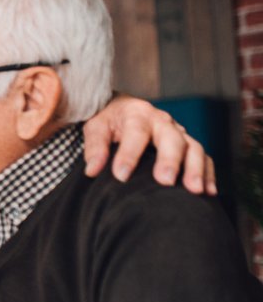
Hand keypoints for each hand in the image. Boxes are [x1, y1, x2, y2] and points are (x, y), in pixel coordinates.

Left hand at [82, 94, 215, 194]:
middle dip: (170, 160)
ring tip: (194, 190)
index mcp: (137, 114)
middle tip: (165, 181)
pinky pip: (204, 157)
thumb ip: (94, 147)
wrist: (124, 108)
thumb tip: (92, 170)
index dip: (129, 154)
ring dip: (195, 169)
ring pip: (193, 147)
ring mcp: (178, 132)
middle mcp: (162, 121)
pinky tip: (209, 192)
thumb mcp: (96, 128)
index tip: (121, 176)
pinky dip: (208, 174)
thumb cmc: (109, 121)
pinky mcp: (188, 144)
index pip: (135, 133)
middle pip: (171, 138)